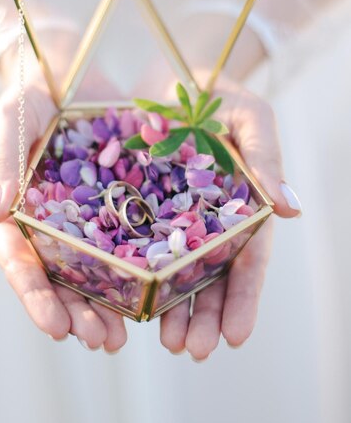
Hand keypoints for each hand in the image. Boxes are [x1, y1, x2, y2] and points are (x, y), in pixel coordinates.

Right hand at [0, 82, 127, 350]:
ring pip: (93, 269)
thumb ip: (1, 162)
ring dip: (106, 306)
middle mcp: (50, 222)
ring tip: (121, 335)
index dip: (34, 294)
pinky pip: (129, 239)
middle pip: (58, 276)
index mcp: (17, 211)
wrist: (74, 74)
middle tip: (98, 341)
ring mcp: (85, 216)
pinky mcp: (118, 204)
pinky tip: (154, 293)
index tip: (54, 325)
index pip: (19, 259)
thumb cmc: (33, 96)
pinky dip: (138, 268)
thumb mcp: (11, 119)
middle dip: (76, 312)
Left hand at [159, 75, 301, 359]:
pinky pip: (135, 244)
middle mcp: (207, 217)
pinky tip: (131, 302)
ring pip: (176, 271)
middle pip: (212, 277)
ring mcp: (171, 214)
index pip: (248, 258)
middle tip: (194, 351)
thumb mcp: (248, 115)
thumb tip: (291, 209)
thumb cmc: (218, 92)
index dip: (245, 298)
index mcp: (240, 204)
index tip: (238, 337)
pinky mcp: (137, 204)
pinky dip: (137, 275)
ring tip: (169, 343)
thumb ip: (266, 156)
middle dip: (207, 317)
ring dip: (175, 310)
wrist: (170, 71)